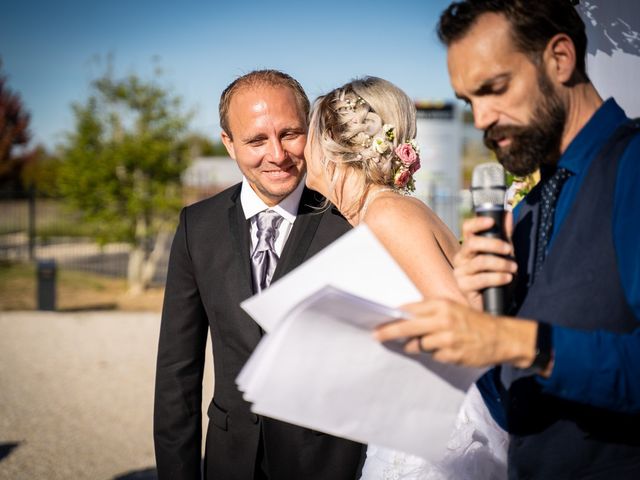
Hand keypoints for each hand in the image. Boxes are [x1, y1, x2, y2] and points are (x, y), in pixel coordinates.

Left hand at [374, 299, 537, 368]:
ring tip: (423, 343)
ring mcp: (447, 338)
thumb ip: (430, 313)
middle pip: (407, 327)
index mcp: (442, 305)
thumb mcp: (452, 309)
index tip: (380, 320)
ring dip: (415, 346)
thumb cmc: (473, 322)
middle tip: (376, 335)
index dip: (394, 315)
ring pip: (419, 345)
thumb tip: (404, 318)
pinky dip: (434, 354)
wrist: (501, 337)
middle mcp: (443, 320)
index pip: (410, 309)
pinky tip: (445, 349)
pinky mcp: (451, 354)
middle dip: (389, 331)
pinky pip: (433, 356)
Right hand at [453, 215, 516, 309]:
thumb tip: (508, 214)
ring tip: (513, 268)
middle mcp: (460, 258)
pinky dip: (498, 277)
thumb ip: (505, 235)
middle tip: (510, 249)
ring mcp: (459, 273)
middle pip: (472, 244)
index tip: (492, 222)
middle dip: (494, 244)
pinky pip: (481, 279)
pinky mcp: (463, 287)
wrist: (493, 305)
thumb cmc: (497, 279)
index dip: (477, 223)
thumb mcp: (504, 255)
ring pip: (480, 262)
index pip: (467, 229)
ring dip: (501, 263)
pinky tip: (507, 278)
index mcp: (468, 248)